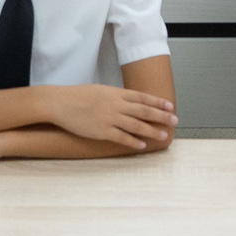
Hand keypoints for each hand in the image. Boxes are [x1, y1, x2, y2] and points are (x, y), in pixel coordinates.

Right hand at [42, 84, 177, 148]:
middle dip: (161, 116)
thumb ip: (115, 96)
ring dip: (152, 130)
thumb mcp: (100, 90)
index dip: (157, 102)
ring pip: (137, 125)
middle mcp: (116, 104)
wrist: (60, 103)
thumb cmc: (78, 96)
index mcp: (116, 93)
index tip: (170, 106)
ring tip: (164, 135)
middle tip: (175, 120)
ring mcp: (110, 118)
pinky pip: (122, 137)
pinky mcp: (102, 131)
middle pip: (144, 110)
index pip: (142, 97)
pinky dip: (134, 141)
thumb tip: (127, 102)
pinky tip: (143, 145)